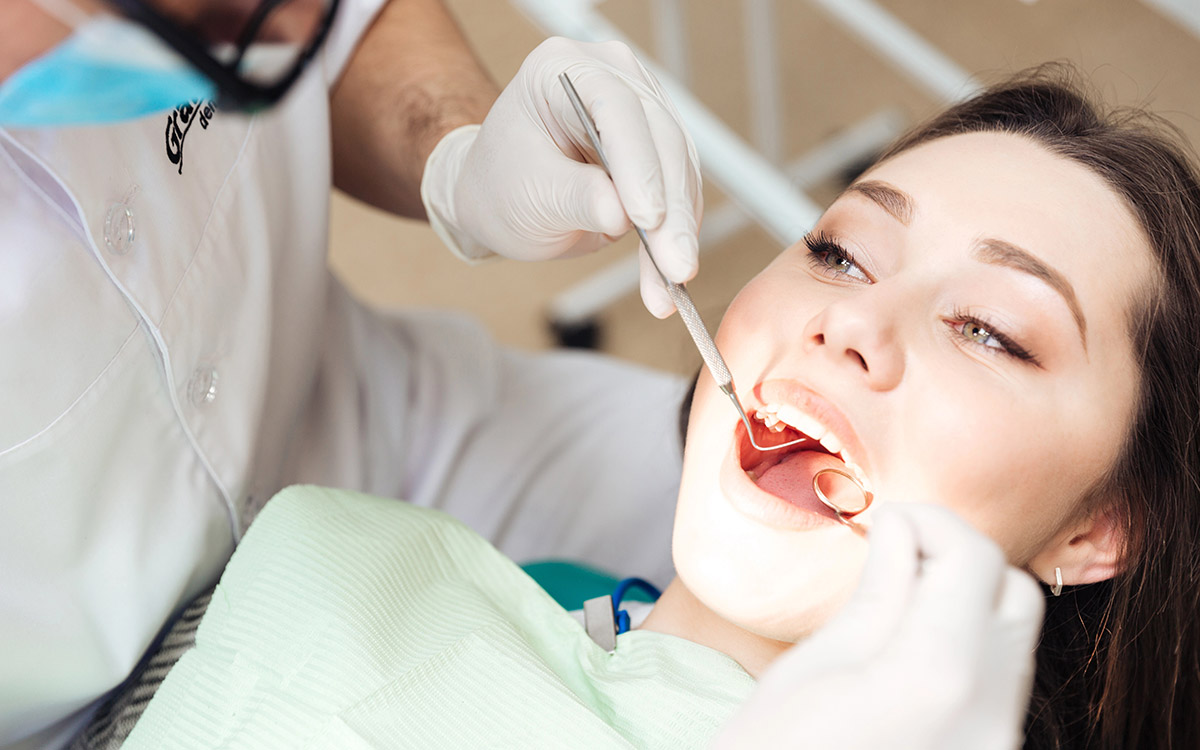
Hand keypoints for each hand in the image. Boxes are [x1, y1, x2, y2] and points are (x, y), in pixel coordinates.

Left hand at [420, 37, 702, 317]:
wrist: (501, 196)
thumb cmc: (500, 185)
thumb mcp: (527, 194)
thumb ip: (574, 198)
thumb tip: (621, 215)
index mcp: (563, 68)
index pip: (615, 107)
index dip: (637, 164)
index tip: (646, 218)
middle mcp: (610, 76)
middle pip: (659, 138)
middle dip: (670, 210)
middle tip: (675, 266)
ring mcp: (640, 108)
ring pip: (679, 168)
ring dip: (680, 231)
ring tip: (672, 282)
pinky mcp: (657, 146)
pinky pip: (680, 190)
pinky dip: (678, 234)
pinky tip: (670, 274)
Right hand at [713, 504, 1044, 749]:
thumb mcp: (815, 665)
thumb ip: (879, 593)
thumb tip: (901, 529)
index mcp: (936, 677)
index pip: (976, 560)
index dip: (933, 522)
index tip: (887, 519)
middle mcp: (989, 716)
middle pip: (1013, 597)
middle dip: (961, 559)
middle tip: (896, 552)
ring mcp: (996, 746)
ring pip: (1012, 643)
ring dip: (965, 605)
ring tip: (896, 601)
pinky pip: (998, 688)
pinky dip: (965, 651)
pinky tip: (907, 651)